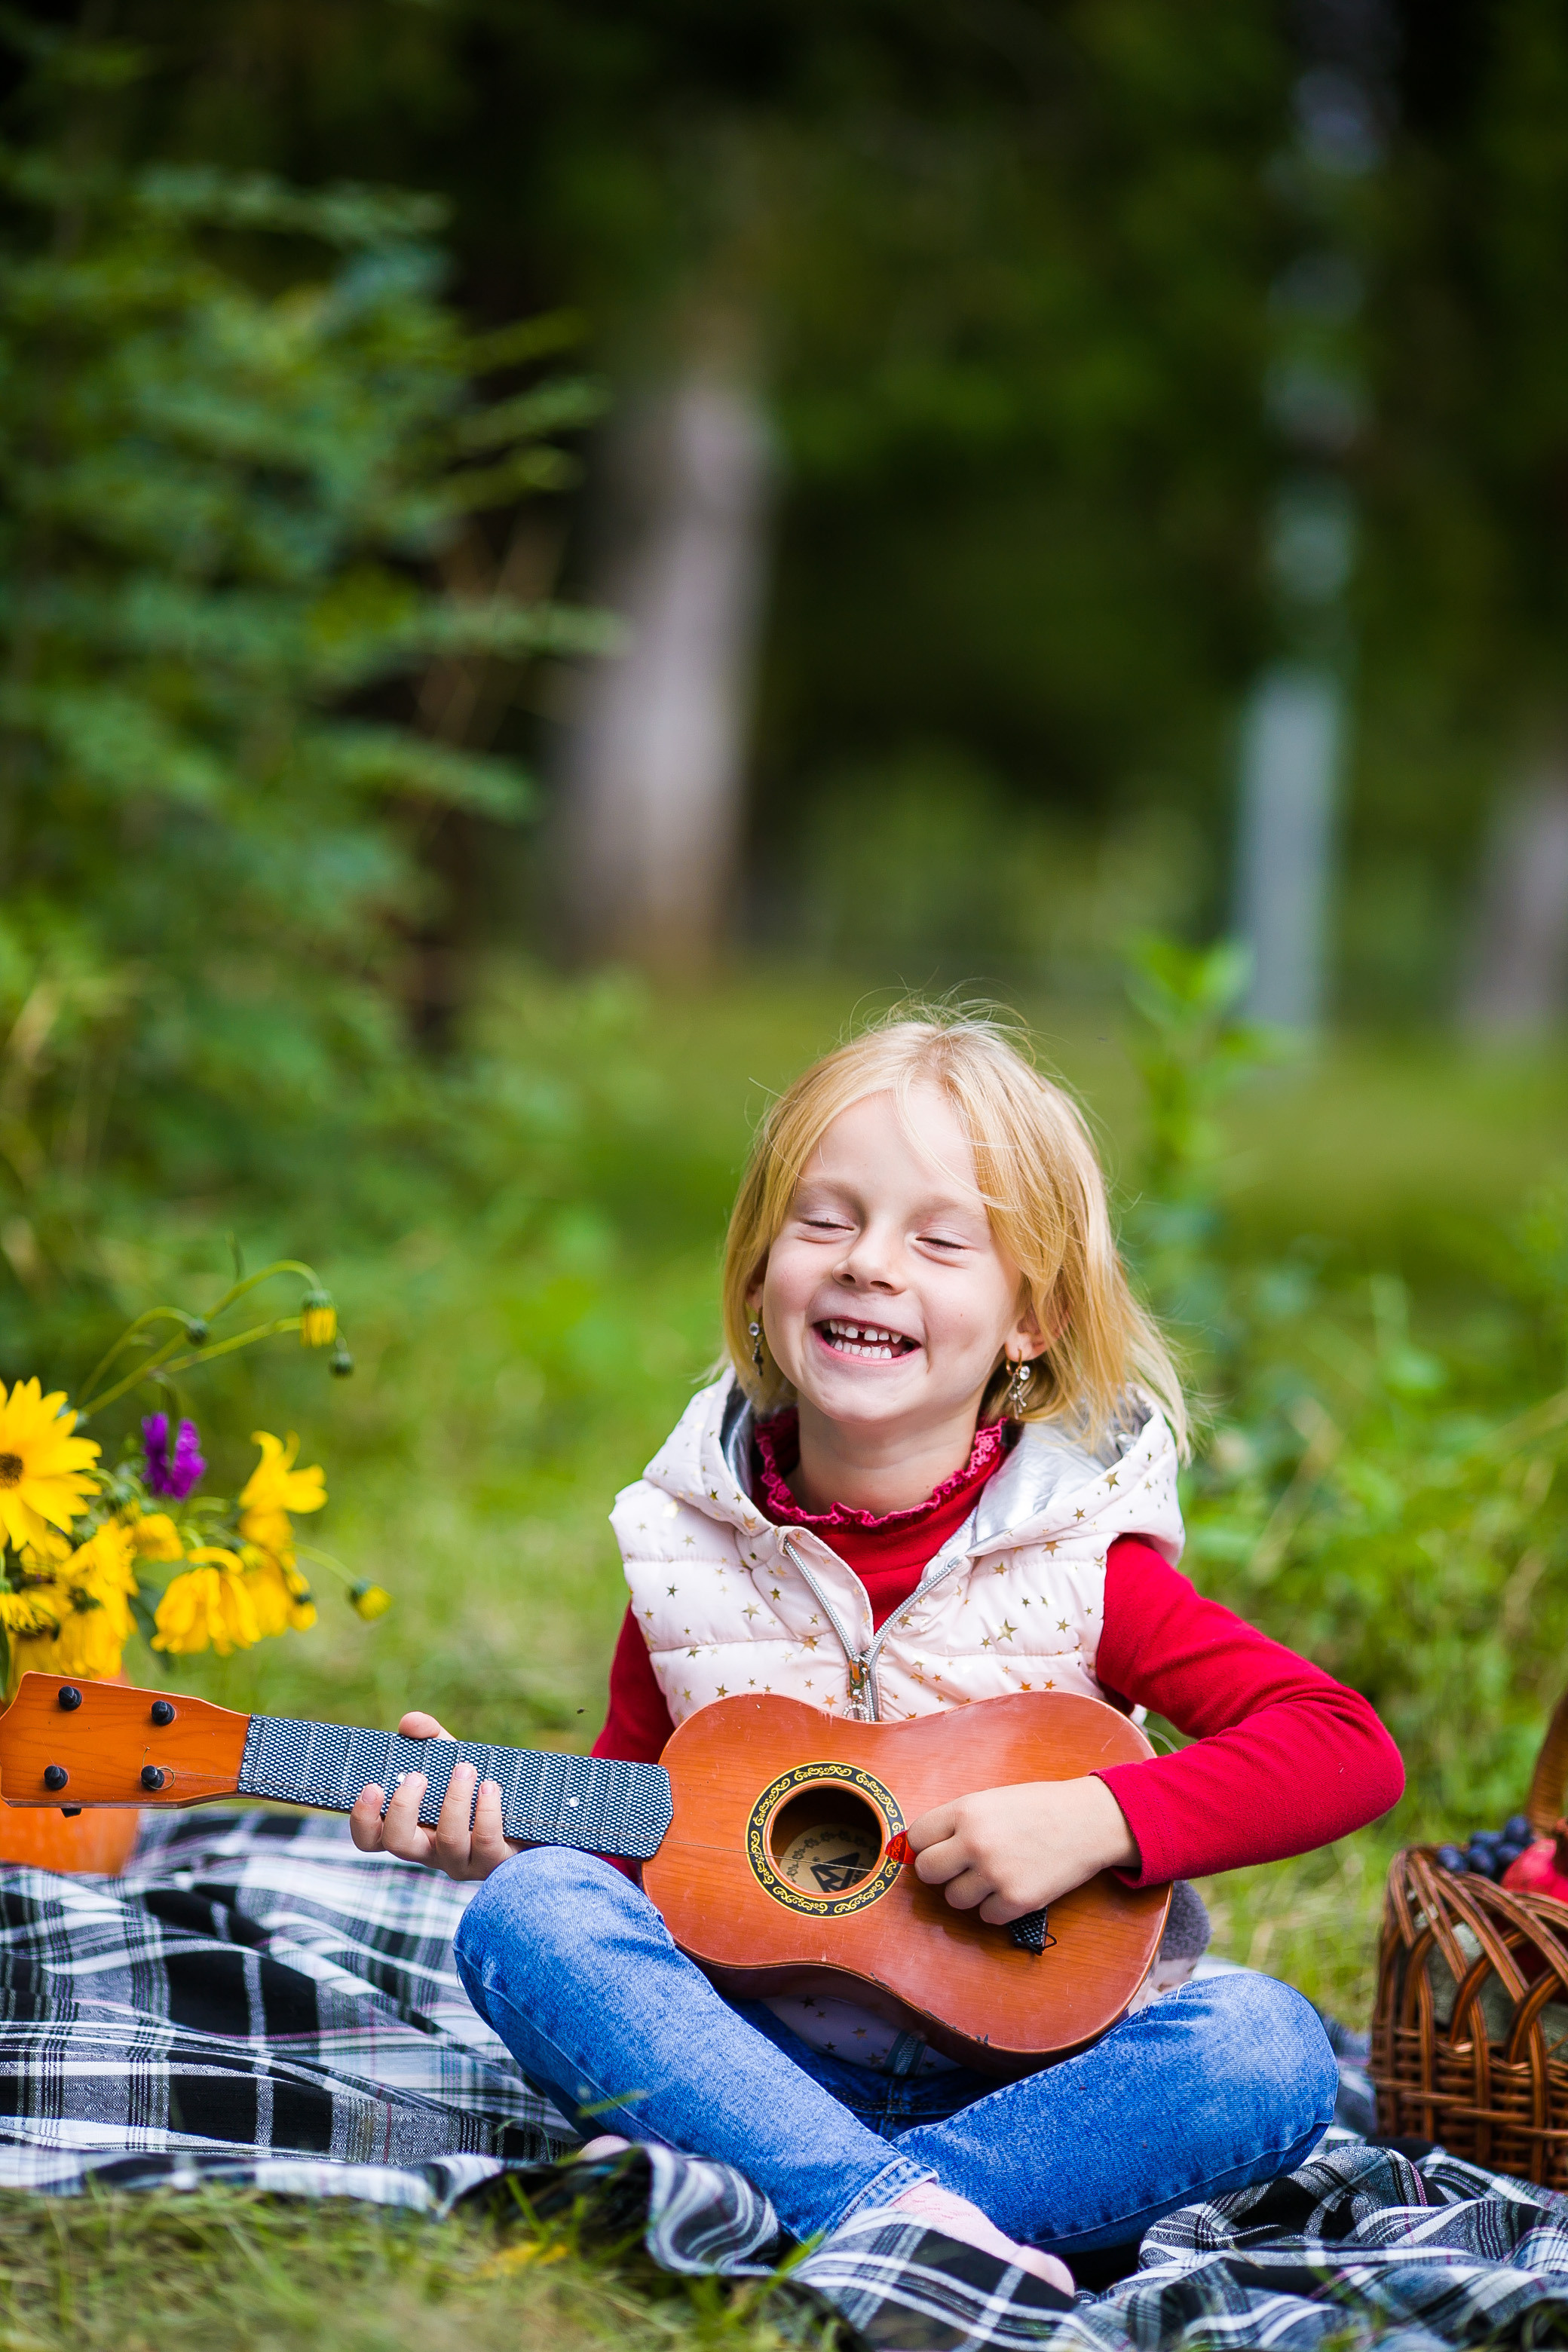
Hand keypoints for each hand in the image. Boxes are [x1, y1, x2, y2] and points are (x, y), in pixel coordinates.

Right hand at [348, 1711, 523, 1882]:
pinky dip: (487, 1811)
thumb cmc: (477, 1788)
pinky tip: (490, 1786)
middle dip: (404, 1808)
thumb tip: (411, 1723)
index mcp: (411, 1830)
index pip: (371, 1839)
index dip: (363, 1819)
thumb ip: (429, 1737)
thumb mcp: (451, 1758)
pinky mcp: (495, 1861)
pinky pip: (485, 1841)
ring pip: (448, 1842)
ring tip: (464, 1769)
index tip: (372, 1786)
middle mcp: (431, 1851)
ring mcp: (462, 1861)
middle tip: (416, 1776)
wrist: (529, 1817)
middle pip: (399, 1845)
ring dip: (454, 1801)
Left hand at [906, 1777, 1138, 1923]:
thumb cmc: (1040, 1807)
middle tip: (961, 1867)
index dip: (926, 1845)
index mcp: (967, 1811)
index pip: (917, 1837)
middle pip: (928, 1872)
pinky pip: (986, 1917)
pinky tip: (1013, 1887)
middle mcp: (975, 1843)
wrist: (1089, 1821)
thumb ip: (957, 1821)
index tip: (937, 1848)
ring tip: (994, 1875)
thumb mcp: (992, 1799)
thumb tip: (918, 1848)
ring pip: (954, 1899)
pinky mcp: (1016, 1901)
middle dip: (941, 1872)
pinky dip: (997, 1908)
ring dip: (970, 1892)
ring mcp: (995, 1874)